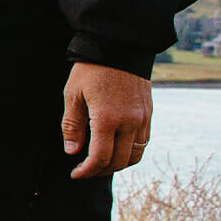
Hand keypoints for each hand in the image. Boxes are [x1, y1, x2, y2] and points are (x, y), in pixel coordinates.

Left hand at [62, 62, 153, 178]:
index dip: (87, 170)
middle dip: (100, 170)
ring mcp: (142, 119)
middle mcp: (130, 122)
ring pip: (135, 156)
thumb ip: (72, 126)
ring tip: (100, 162)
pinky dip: (130, 152)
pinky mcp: (149, 114)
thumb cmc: (91, 70)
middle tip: (84, 170)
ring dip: (117, 164)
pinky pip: (143, 142)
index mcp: (107, 118)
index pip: (100, 157)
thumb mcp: (72, 95)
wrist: (120, 47)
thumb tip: (73, 152)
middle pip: (118, 161)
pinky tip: (115, 148)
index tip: (75, 174)